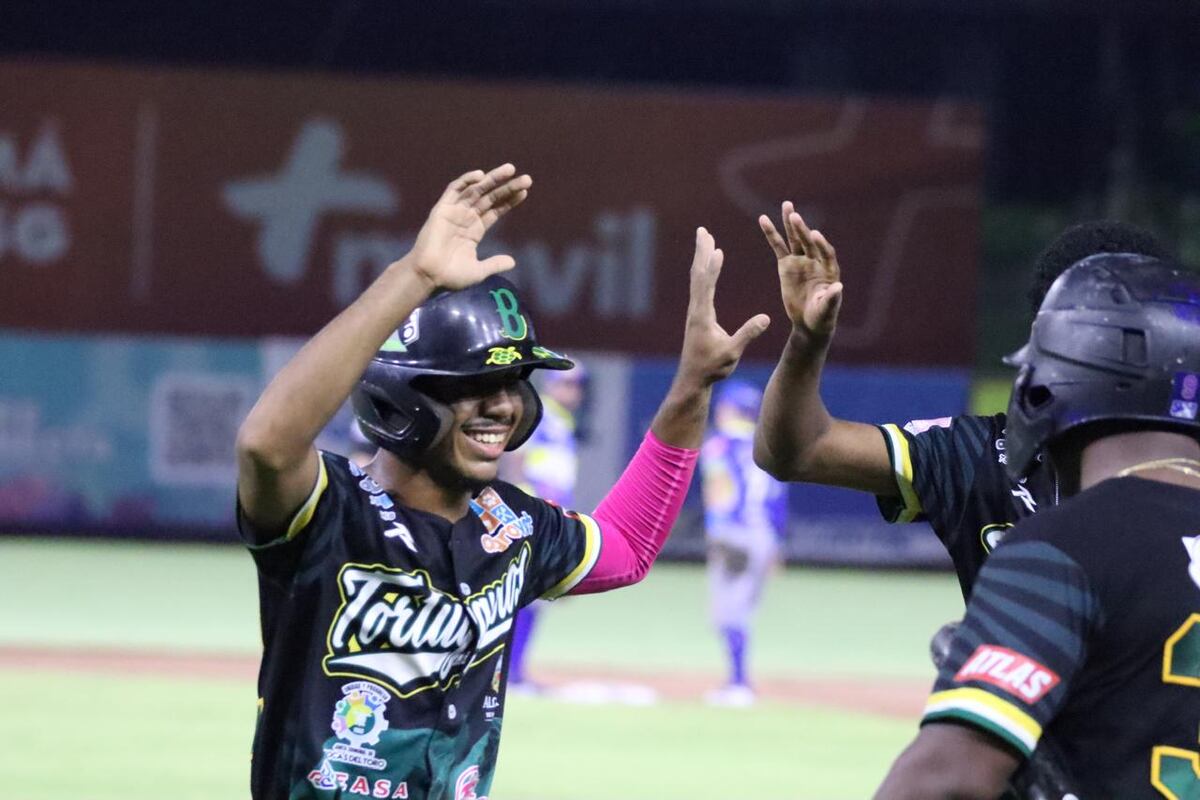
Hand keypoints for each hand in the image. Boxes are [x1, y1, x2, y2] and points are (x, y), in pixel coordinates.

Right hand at [408, 164, 531, 290]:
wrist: (429, 276)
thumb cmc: (450, 276)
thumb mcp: (478, 271)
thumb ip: (494, 264)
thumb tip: (513, 261)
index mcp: (475, 230)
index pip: (496, 210)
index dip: (509, 200)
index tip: (525, 192)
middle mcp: (466, 217)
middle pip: (490, 197)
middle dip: (507, 187)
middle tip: (527, 178)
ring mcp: (454, 212)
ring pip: (476, 189)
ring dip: (492, 178)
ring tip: (510, 169)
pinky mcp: (442, 209)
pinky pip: (454, 190)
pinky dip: (466, 180)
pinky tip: (481, 175)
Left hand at [678, 227, 770, 386]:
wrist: (693, 379)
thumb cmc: (712, 368)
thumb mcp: (732, 352)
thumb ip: (748, 334)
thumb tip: (766, 318)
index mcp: (703, 316)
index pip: (706, 286)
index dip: (712, 267)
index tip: (717, 249)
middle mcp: (696, 310)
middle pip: (697, 274)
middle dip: (701, 252)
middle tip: (702, 231)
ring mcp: (695, 312)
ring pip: (697, 278)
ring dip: (702, 258)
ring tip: (706, 240)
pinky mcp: (697, 315)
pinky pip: (700, 287)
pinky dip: (705, 271)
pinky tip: (708, 266)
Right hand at [758, 201, 842, 337]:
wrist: (809, 322)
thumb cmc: (822, 317)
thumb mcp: (827, 309)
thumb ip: (832, 298)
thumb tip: (839, 287)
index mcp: (829, 269)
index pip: (826, 252)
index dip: (820, 244)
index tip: (814, 235)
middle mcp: (816, 261)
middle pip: (809, 241)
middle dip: (802, 229)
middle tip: (795, 216)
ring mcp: (801, 260)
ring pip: (795, 239)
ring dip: (790, 223)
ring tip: (787, 205)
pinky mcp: (787, 264)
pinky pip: (778, 246)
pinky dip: (771, 233)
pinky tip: (763, 219)